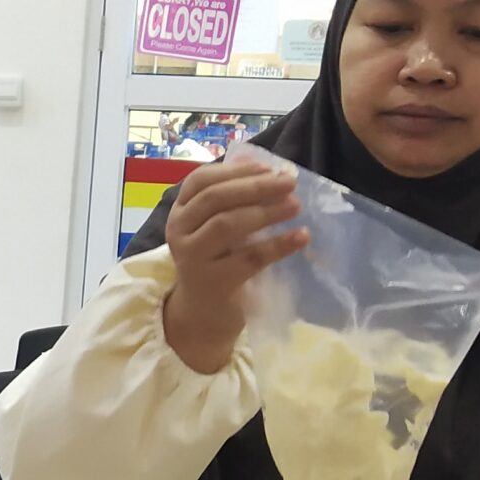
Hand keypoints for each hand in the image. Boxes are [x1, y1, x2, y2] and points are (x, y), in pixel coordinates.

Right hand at [159, 160, 307, 373]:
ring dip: (265, 212)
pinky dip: (278, 245)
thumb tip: (267, 167)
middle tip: (289, 183)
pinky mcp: (214, 282)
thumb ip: (233, 198)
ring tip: (295, 206)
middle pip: (215, 199)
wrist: (202, 311)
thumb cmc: (216, 259)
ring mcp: (193, 258)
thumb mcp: (214, 226)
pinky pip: (250, 258)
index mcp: (180, 212)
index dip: (235, 171)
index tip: (269, 167)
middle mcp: (179, 232)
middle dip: (255, 187)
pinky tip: (301, 236)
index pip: (200, 180)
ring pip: (227, 224)